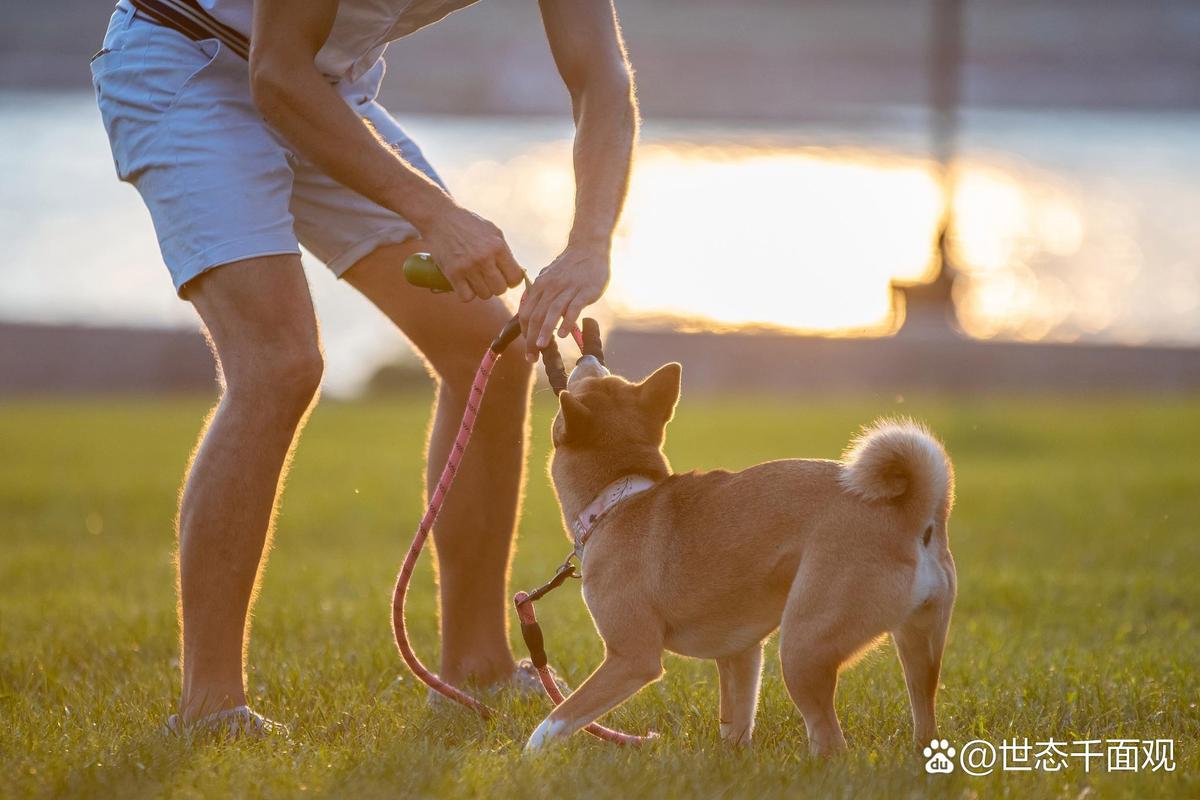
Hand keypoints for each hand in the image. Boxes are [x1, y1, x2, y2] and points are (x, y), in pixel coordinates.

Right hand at [422, 205, 523, 301]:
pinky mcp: (452, 273)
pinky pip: (467, 297)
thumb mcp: (493, 232)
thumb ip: (505, 252)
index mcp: (498, 246)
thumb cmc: (468, 224)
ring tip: (475, 278)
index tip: (505, 277)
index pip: (515, 277)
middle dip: (496, 285)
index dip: (512, 280)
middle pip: (500, 289)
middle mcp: (484, 258)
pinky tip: (464, 284)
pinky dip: (466, 294)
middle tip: (488, 277)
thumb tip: (517, 273)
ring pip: (485, 295)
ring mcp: (468, 267)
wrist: (439, 218)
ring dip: (481, 290)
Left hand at [519, 244, 610, 362]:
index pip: (526, 313)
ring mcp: (568, 288)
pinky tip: (562, 334)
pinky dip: (566, 321)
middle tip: (531, 357)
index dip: (524, 333)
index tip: (528, 348)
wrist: (589, 247)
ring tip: (540, 347)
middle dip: (531, 338)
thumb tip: (533, 313)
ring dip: (544, 331)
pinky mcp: (584, 291)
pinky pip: (573, 307)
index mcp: (540, 286)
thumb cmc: (570, 266)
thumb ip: (541, 294)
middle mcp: (550, 287)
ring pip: (551, 312)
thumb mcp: (549, 277)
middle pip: (536, 315)